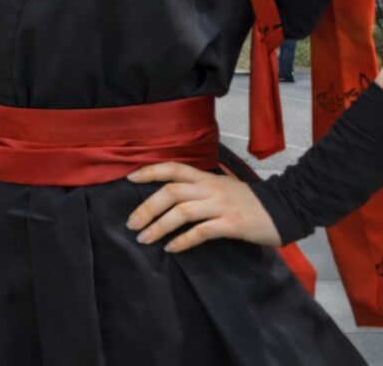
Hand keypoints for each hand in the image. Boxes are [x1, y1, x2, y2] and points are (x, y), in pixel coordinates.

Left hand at [126, 162, 281, 253]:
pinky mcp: (232, 224)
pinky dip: (184, 240)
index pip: (173, 168)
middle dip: (147, 207)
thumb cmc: (249, 201)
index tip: (130, 179)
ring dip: (160, 225)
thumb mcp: (221, 188)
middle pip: (171, 192)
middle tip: (132, 223)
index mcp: (206, 177)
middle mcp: (211, 188)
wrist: (285, 208)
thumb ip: (198, 189)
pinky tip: (171, 248)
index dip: (150, 171)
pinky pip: (202, 231)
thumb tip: (167, 199)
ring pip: (183, 211)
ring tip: (144, 238)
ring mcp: (221, 205)